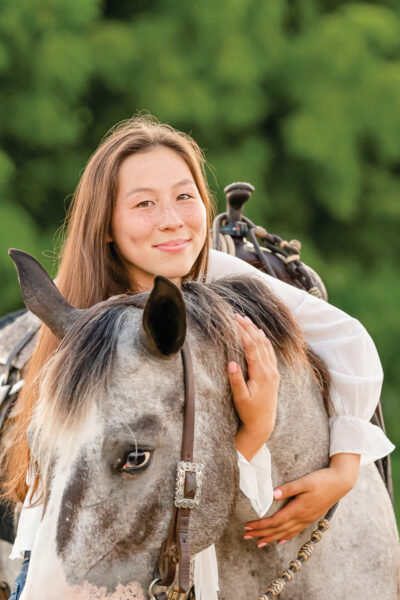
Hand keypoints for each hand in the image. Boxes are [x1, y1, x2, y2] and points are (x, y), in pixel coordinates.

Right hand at [229, 314, 279, 460]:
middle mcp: (270, 370)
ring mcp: (273, 371)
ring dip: (256, 332)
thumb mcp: (240, 398)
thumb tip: (230, 363)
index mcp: (261, 374)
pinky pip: (270, 352)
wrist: (263, 423)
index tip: (235, 323)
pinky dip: (264, 340)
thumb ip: (236, 381)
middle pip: (259, 343)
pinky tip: (260, 333)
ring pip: (266, 346)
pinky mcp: (274, 374)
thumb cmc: (249, 412)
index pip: (252, 348)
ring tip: (246, 320)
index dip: (243, 334)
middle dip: (248, 328)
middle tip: (237, 316)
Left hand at [244, 453, 359, 545]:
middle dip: (261, 534)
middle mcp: (302, 518)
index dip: (260, 526)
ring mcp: (307, 519)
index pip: (275, 522)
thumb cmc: (322, 480)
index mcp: (298, 510)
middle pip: (278, 530)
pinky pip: (295, 531)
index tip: (248, 527)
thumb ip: (289, 488)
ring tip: (258, 543)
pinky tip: (280, 540)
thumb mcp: (305, 482)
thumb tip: (273, 495)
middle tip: (246, 537)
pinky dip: (285, 537)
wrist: (341, 483)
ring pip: (286, 533)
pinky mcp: (311, 518)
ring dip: (270, 538)